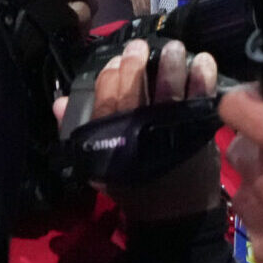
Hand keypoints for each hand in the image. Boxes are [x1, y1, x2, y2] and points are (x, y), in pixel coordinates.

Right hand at [63, 37, 222, 223]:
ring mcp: (170, 130)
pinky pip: (199, 97)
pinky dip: (202, 77)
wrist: (175, 216)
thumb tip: (60, 101)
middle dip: (135, 62)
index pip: (104, 98)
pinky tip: (202, 60)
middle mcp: (138, 132)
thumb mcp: (101, 164)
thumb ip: (80, 131)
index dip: (110, 73)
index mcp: (110, 140)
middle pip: (134, 89)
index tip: (117, 59)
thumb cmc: (136, 186)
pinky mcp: (197, 131)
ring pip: (167, 89)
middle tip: (140, 47)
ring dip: (170, 63)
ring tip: (173, 48)